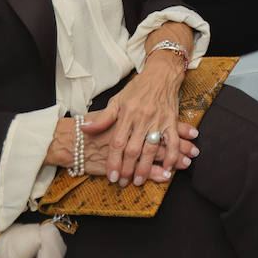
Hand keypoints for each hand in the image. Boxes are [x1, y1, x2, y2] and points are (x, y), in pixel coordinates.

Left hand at [80, 59, 186, 185]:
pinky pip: (173, 141)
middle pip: (133, 150)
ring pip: (152, 149)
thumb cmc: (138, 88)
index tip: (111, 176)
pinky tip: (168, 168)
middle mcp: (142, 118)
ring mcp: (158, 120)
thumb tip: (84, 129)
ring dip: (146, 168)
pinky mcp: (172, 120)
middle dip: (127, 169)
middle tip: (123, 182)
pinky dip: (172, 156)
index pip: (117, 142)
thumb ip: (103, 118)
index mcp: (127, 114)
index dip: (113, 161)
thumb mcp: (117, 100)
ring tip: (140, 180)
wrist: (162, 74)